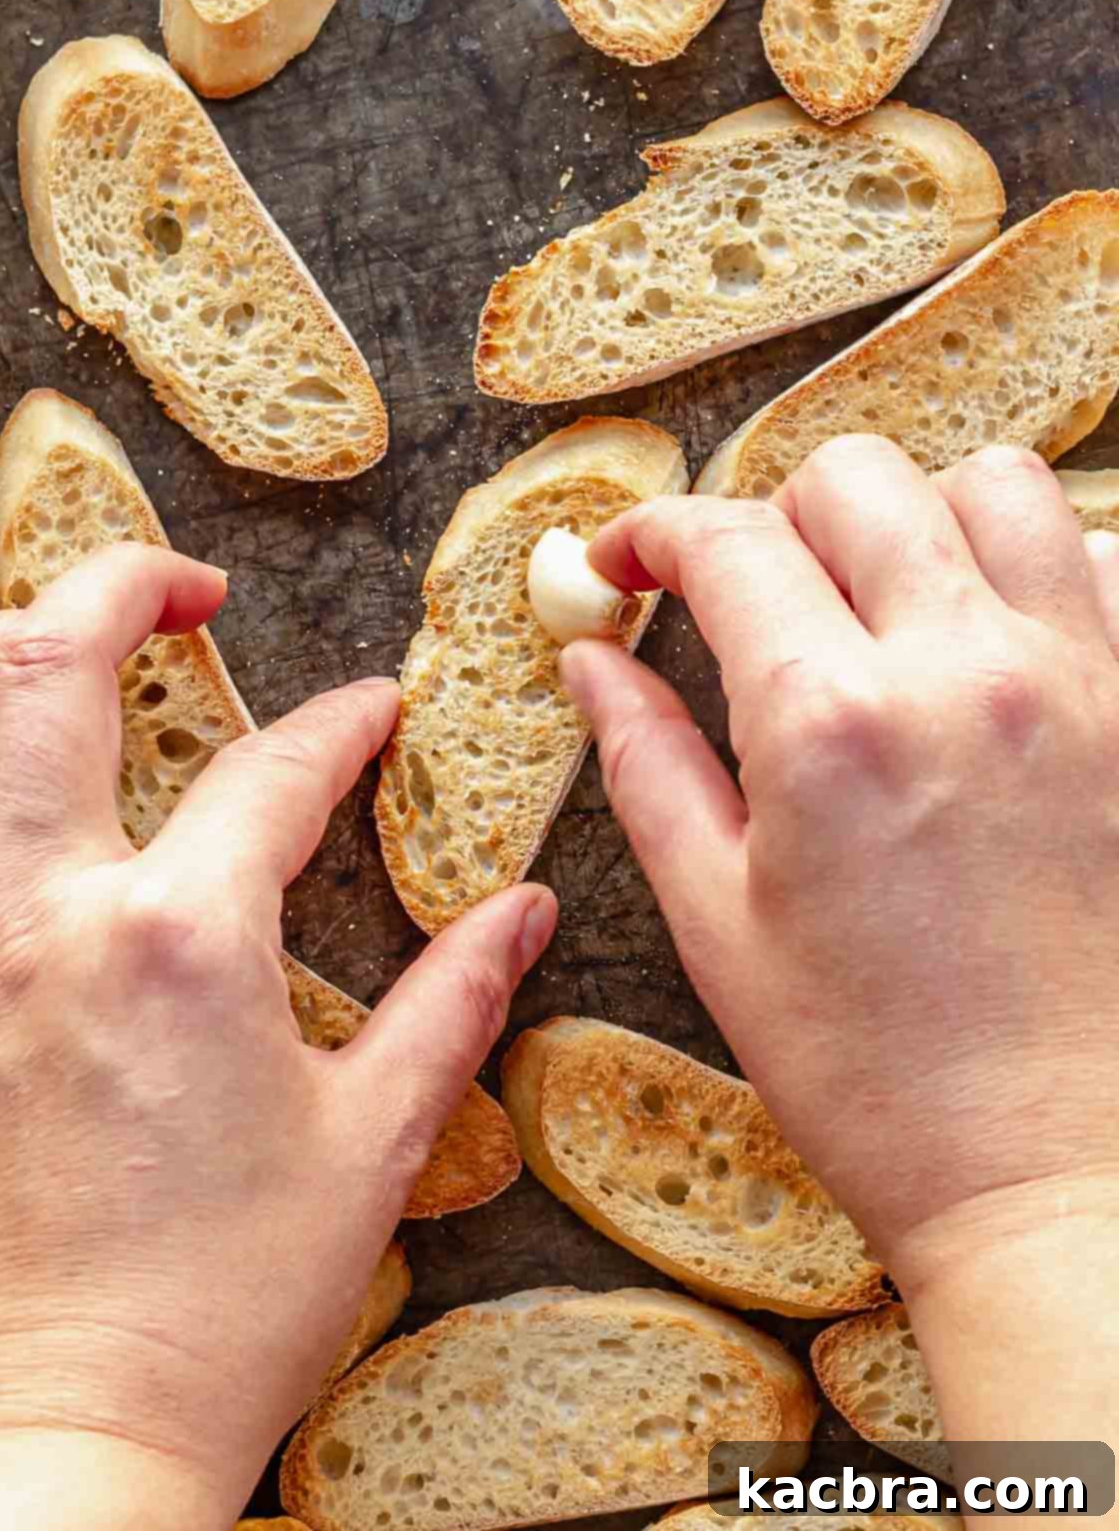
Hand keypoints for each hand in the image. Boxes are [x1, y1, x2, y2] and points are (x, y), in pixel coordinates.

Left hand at [0, 545, 556, 1530]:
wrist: (51, 1439)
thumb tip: (520, 913)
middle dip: (126, 584)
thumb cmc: (213, 1308)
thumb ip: (450, 1001)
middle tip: (189, 583)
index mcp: (181, 939)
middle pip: (51, 667)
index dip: (341, 724)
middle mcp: (46, 913)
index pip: (276, 768)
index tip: (374, 714)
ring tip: (65, 635)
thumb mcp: (369, 1146)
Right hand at [562, 439, 1118, 1279]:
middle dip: (775, 514)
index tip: (630, 565)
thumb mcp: (720, 925)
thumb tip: (591, 661)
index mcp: (829, 725)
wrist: (1066, 1180)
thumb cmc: (883, 1078)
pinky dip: (1038, 566)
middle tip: (751, 596)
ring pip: (994, 483)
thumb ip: (647, 764)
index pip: (726, 541)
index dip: (653, 534)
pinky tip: (994, 643)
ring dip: (916, 515)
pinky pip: (1103, 560)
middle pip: (853, 478)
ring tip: (882, 597)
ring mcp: (1082, 681)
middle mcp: (965, 671)